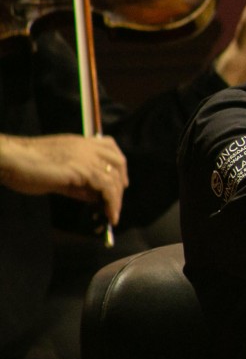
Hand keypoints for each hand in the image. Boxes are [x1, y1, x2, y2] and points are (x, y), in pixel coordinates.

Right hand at [0, 133, 127, 223]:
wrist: (11, 159)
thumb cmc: (27, 166)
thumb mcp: (58, 174)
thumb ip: (77, 183)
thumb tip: (93, 196)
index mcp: (81, 143)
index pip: (110, 147)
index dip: (119, 165)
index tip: (119, 182)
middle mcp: (87, 147)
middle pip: (118, 162)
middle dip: (120, 183)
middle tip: (117, 202)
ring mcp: (86, 157)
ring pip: (113, 177)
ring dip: (117, 198)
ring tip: (113, 215)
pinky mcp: (82, 170)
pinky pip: (106, 187)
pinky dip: (112, 202)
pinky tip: (109, 214)